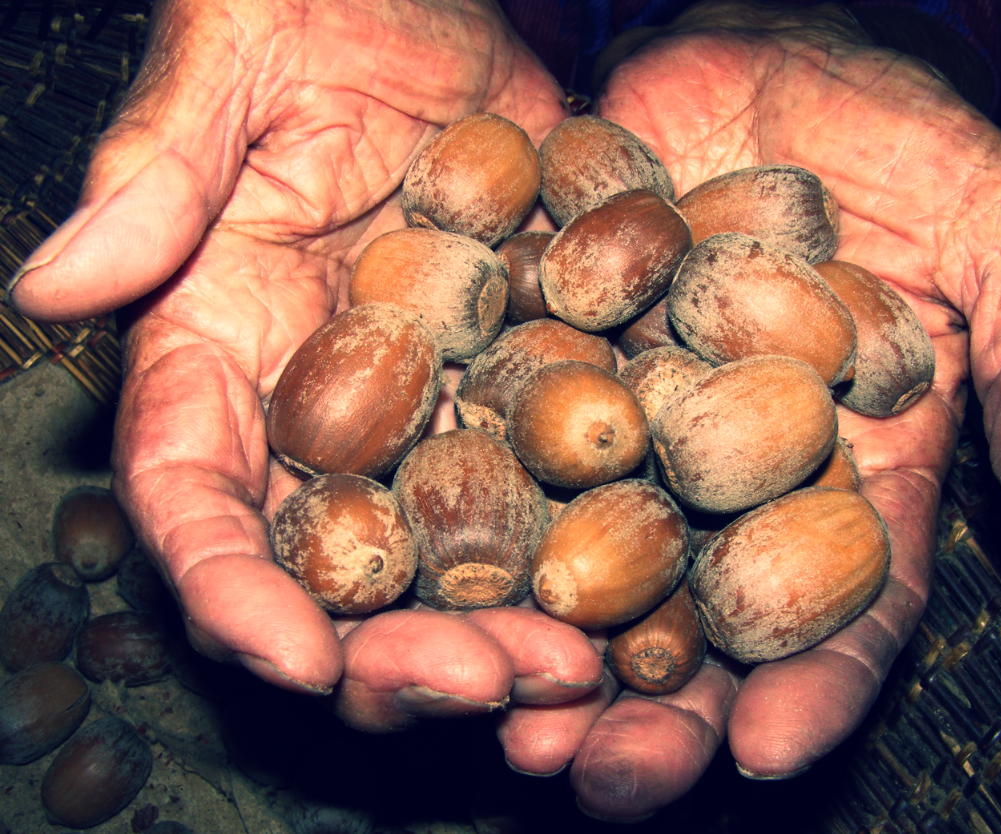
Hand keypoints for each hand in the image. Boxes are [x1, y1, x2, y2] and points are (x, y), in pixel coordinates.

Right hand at [6, 0, 607, 722]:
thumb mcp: (237, 58)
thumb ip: (155, 171)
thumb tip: (53, 286)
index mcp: (223, 343)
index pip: (196, 491)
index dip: (230, 585)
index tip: (291, 654)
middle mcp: (323, 403)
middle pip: (336, 562)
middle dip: (394, 645)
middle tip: (483, 685)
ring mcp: (431, 403)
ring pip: (451, 553)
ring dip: (505, 627)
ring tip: (576, 671)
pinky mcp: (523, 380)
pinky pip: (551, 483)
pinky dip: (590, 547)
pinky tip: (647, 595)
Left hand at [492, 1, 1000, 819]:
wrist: (777, 45)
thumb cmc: (905, 133)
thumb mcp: (989, 222)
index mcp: (843, 464)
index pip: (839, 598)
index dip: (811, 683)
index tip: (763, 753)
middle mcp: (726, 465)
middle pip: (693, 611)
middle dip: (650, 704)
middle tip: (594, 776)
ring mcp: (630, 414)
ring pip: (583, 550)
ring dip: (541, 638)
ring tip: (496, 710)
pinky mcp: (550, 350)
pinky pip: (502, 432)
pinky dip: (472, 499)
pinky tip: (425, 562)